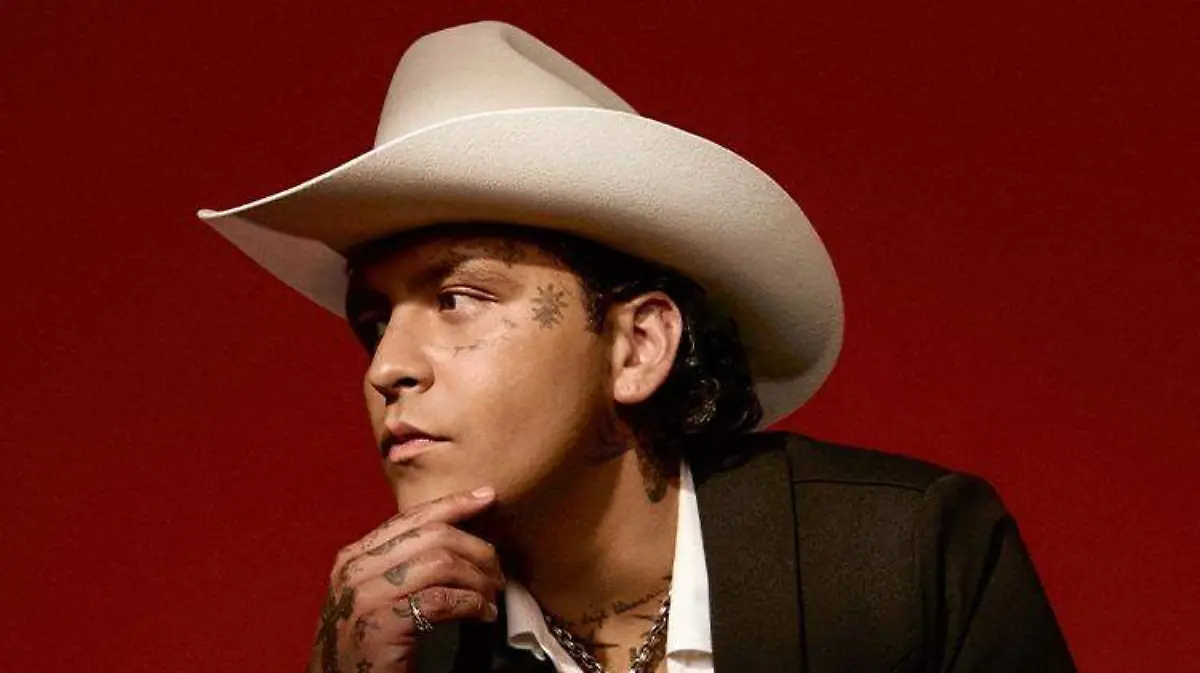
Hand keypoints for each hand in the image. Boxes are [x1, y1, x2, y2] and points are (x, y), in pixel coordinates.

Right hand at [308, 487, 504, 672]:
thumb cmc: (364, 648)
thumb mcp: (375, 596)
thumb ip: (400, 566)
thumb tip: (454, 541)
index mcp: (354, 557)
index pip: (410, 517)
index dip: (452, 504)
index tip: (486, 497)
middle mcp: (355, 569)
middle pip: (432, 535)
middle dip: (476, 549)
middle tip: (498, 573)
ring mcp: (365, 595)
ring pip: (441, 562)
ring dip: (477, 579)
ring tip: (491, 597)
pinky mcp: (381, 624)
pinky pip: (441, 599)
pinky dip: (471, 603)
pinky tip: (482, 614)